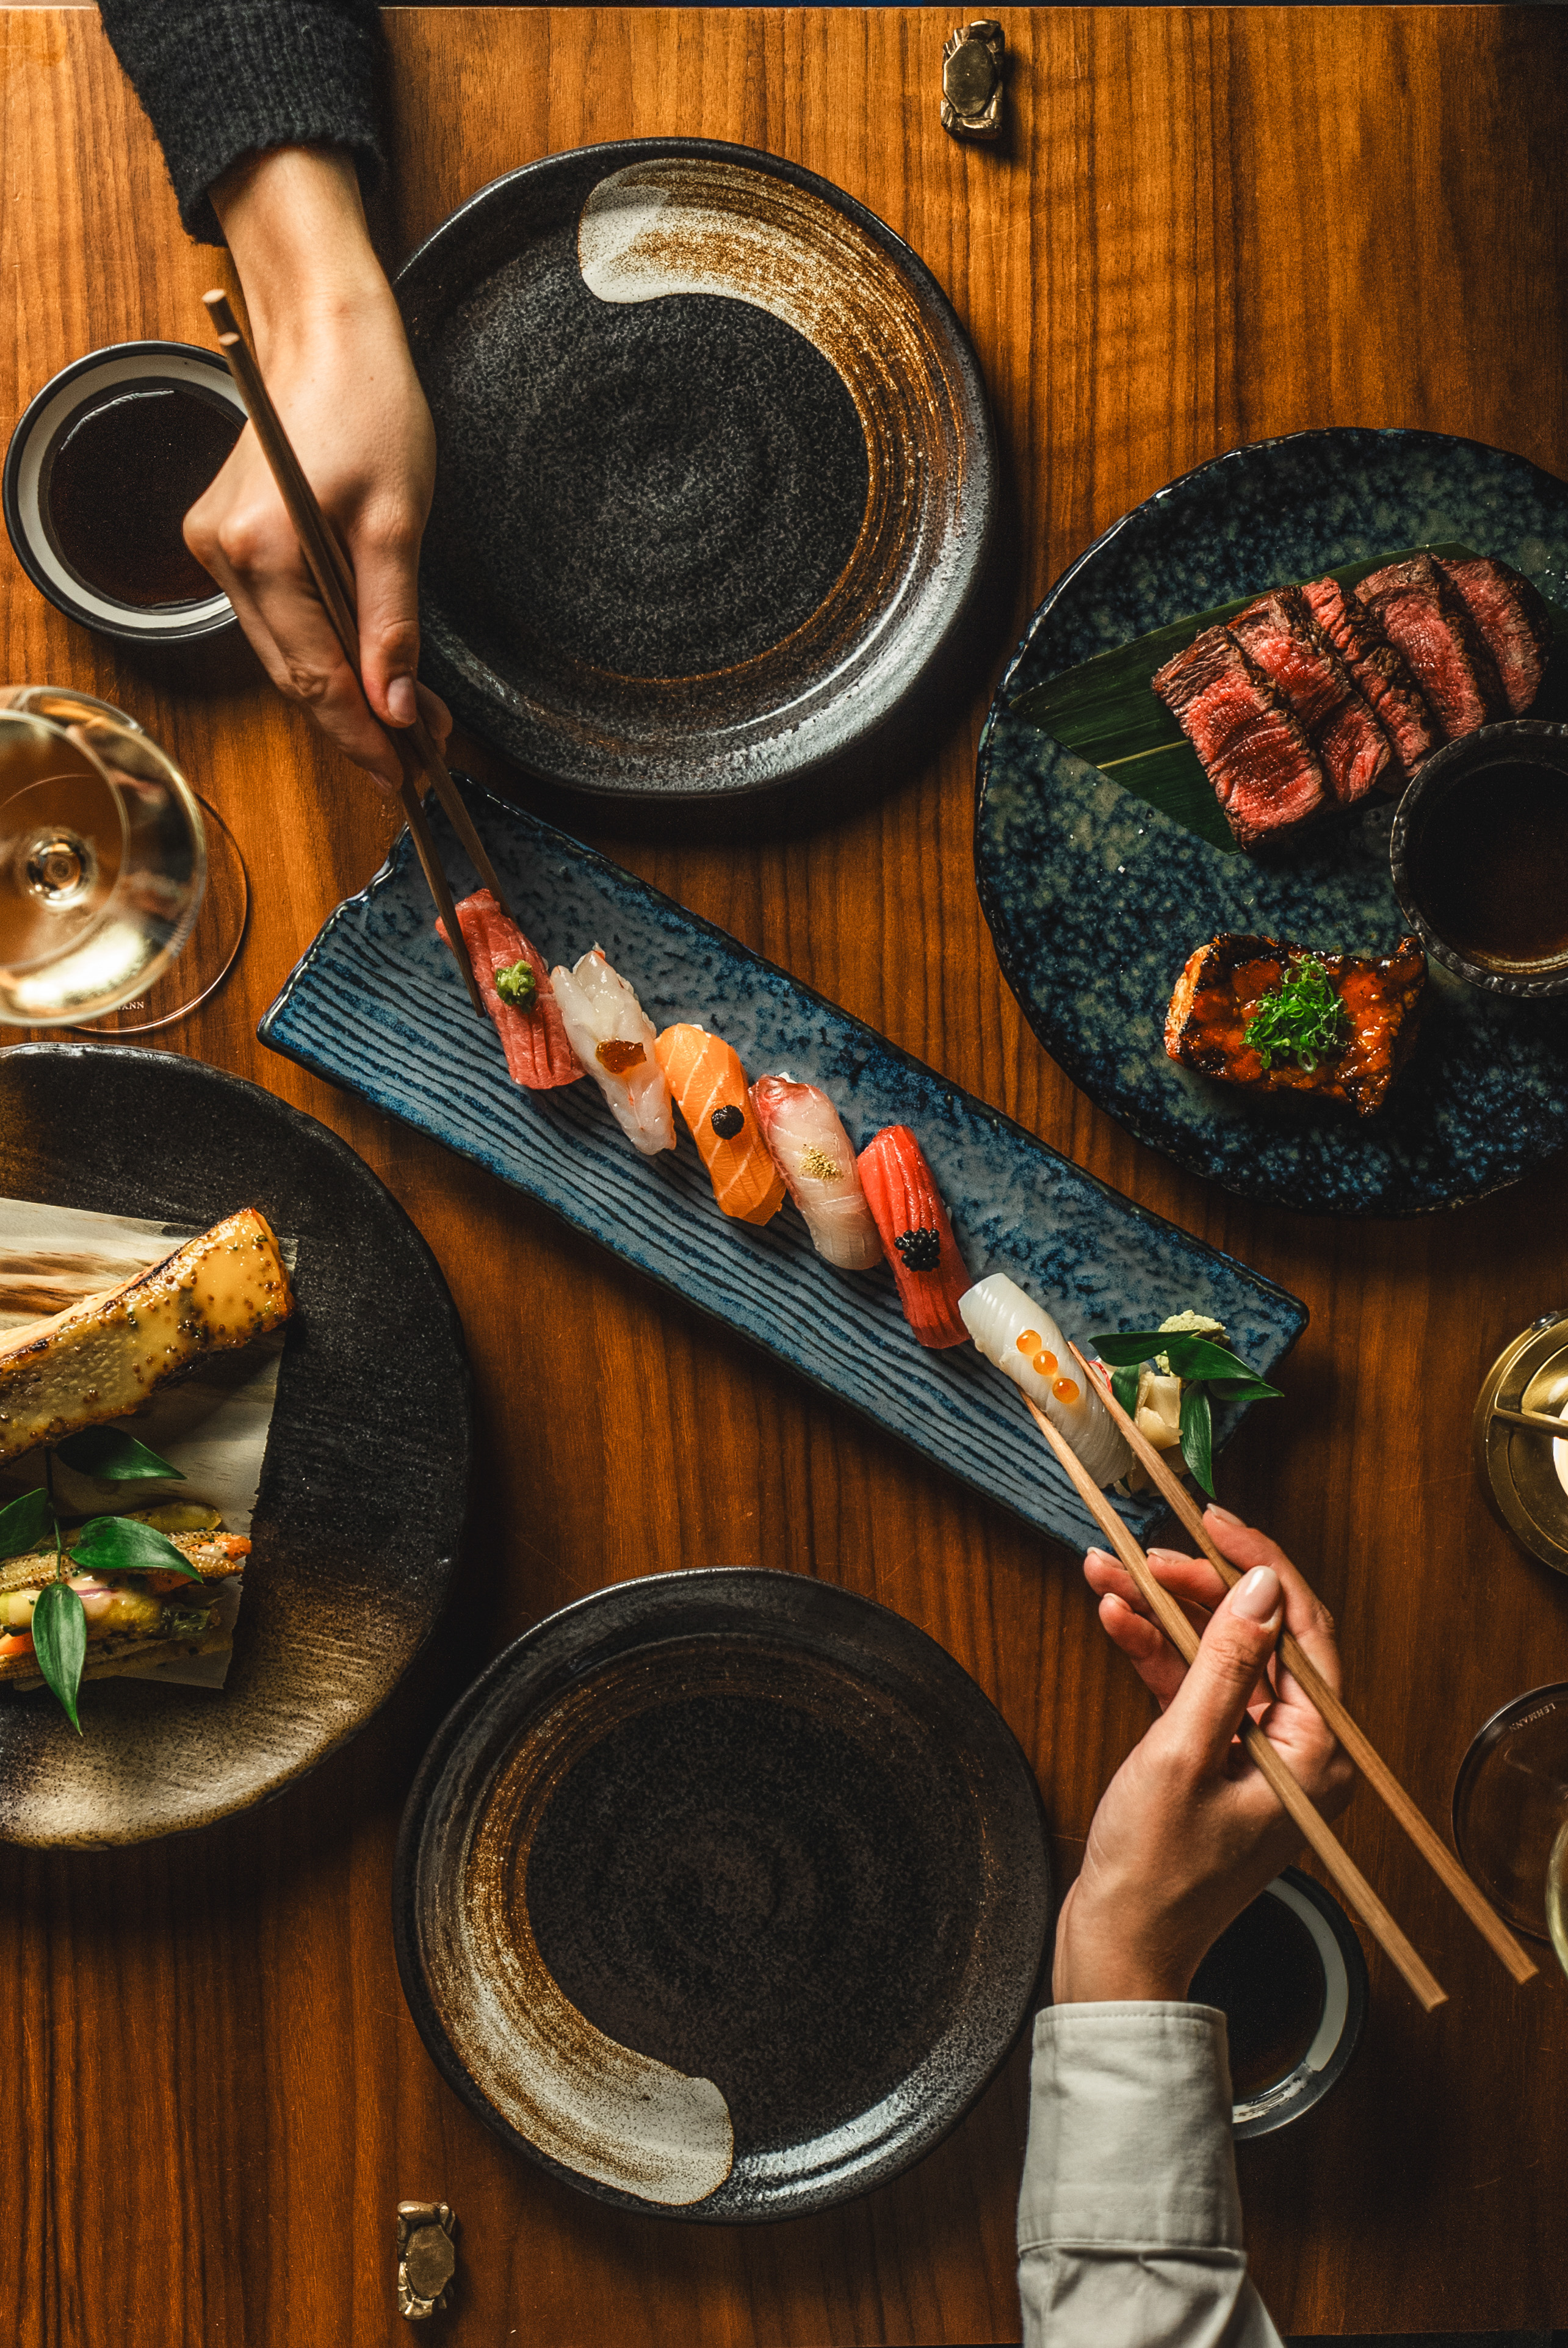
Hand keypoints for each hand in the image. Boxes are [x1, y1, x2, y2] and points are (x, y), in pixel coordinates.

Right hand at [184, 147, 450, 792]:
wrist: (325, 337)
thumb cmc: (370, 409)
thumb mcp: (399, 523)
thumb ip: (393, 622)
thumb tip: (397, 709)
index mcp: (259, 551)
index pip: (315, 678)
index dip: (364, 737)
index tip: (410, 775)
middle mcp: (223, 557)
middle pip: (295, 677)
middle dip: (361, 724)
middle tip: (423, 758)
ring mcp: (217, 550)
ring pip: (285, 654)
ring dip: (345, 693)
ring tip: (410, 723)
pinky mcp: (227, 542)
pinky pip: (279, 620)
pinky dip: (325, 650)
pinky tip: (369, 669)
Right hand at [1052, 1506, 1353, 2003]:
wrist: (1117, 1948)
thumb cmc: (1154, 1872)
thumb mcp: (1184, 1751)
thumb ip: (1226, 1663)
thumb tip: (1260, 1588)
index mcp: (1316, 1754)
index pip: (1305, 1630)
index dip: (1261, 1566)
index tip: (1215, 1522)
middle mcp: (1297, 1750)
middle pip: (1257, 1635)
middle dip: (1197, 1586)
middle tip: (1145, 1553)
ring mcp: (1254, 1754)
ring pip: (1216, 1654)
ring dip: (1163, 1612)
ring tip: (1109, 1574)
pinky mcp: (1214, 1759)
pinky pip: (1191, 1686)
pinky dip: (1153, 1653)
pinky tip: (1115, 1618)